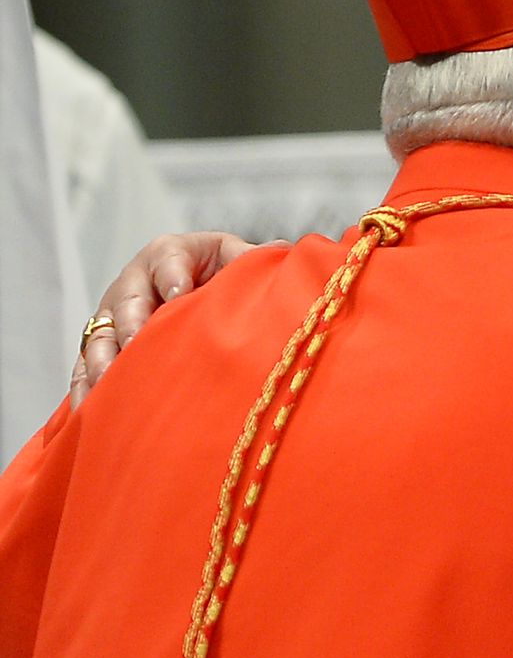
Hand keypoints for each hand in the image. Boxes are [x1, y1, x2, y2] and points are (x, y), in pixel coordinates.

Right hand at [69, 232, 269, 406]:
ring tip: (110, 380)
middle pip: (128, 300)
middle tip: (139, 340)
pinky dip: (87, 388)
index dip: (174, 275)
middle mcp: (135, 283)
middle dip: (132, 321)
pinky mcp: (102, 349)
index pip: (168, 260)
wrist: (201, 295)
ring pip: (101, 336)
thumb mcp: (237, 259)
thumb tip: (282, 249)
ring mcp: (114, 317)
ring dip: (103, 359)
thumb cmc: (224, 274)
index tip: (181, 293)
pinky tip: (91, 408)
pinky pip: (85, 369)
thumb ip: (252, 259)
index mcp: (170, 254)